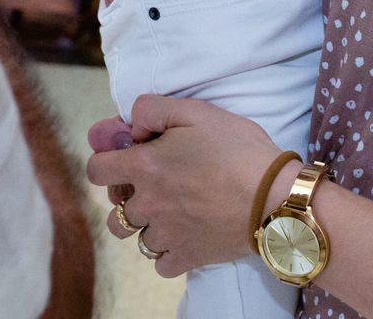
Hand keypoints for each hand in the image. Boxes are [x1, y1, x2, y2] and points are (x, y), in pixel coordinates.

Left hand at [84, 95, 293, 277]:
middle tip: (155, 184)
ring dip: (146, 225)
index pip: (96, 171)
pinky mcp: (187, 257)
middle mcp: (147, 204)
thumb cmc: (238, 149)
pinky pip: (160, 263)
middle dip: (127, 196)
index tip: (127, 158)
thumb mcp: (196, 111)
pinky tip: (182, 235)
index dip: (106, 161)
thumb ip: (154, 109)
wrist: (275, 197)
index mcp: (144, 166)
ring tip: (169, 212)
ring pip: (135, 238)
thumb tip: (132, 122)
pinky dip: (166, 252)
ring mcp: (166, 235)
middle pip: (113, 211)